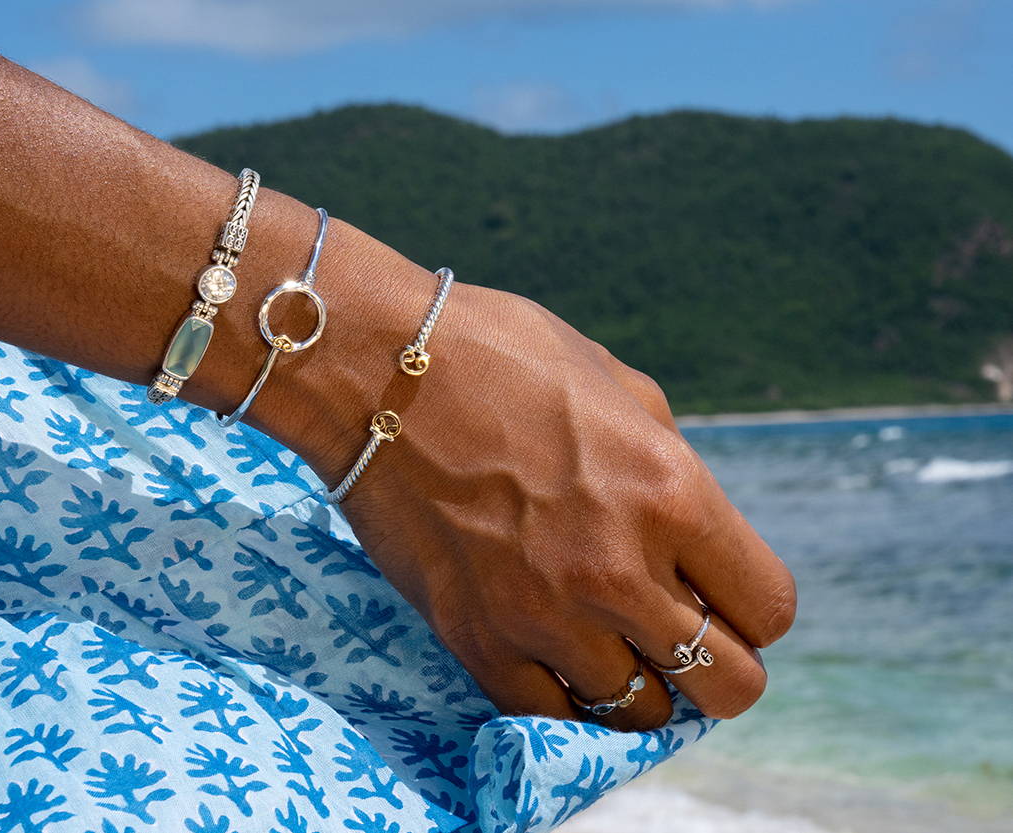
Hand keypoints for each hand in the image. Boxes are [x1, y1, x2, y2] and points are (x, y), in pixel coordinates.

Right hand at [336, 283, 796, 729]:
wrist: (374, 370)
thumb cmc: (499, 356)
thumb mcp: (618, 383)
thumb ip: (672, 462)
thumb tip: (691, 529)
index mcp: (671, 492)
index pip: (769, 609)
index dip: (752, 610)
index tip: (718, 598)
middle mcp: (621, 569)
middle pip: (727, 686)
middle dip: (718, 669)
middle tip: (678, 639)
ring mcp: (545, 615)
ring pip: (640, 713)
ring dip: (635, 683)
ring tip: (606, 644)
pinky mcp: (477, 641)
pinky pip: (550, 720)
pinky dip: (564, 701)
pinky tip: (554, 662)